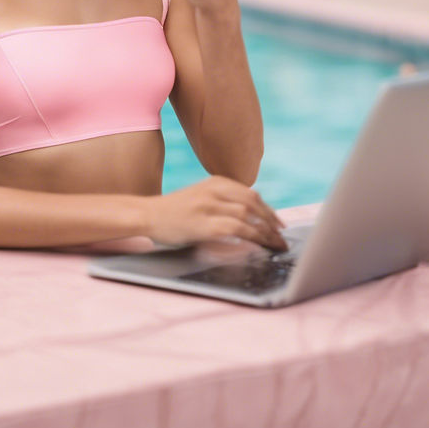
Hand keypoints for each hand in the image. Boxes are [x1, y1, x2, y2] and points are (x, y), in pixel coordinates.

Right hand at [142, 175, 287, 250]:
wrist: (147, 214)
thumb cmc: (174, 211)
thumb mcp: (201, 197)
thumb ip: (223, 202)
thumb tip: (252, 218)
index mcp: (215, 182)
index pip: (251, 193)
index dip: (269, 210)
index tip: (279, 224)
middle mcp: (213, 190)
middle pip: (253, 203)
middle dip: (271, 221)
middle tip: (281, 237)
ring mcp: (208, 206)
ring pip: (247, 216)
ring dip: (265, 232)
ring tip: (275, 245)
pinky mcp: (203, 224)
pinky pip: (235, 230)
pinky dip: (251, 237)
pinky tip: (258, 246)